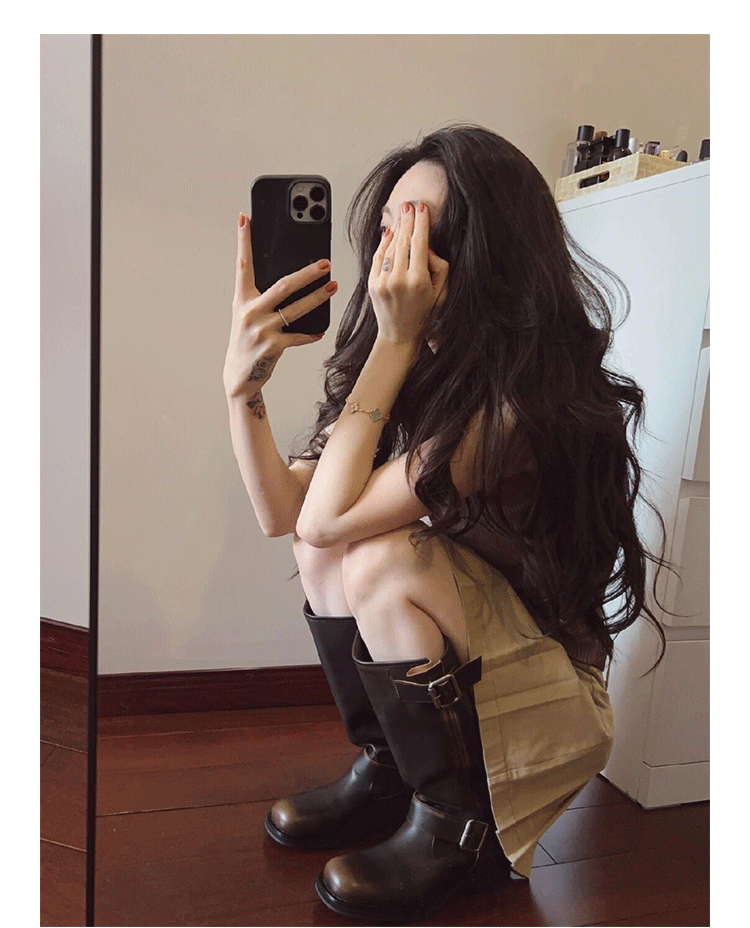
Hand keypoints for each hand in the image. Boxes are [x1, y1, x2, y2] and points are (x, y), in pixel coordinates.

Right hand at [223, 212, 334, 399]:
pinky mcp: (273, 347)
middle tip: (326, 262)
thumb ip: (263, 297)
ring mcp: (261, 330)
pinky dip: (311, 333)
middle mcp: (250, 312)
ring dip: (317, 297)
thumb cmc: (248, 340)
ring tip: (333, 287)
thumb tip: (291, 278)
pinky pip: (298, 336)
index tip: (245, 218)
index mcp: (242, 299)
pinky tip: (321, 329)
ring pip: (296, 308)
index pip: (243, 265)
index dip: (243, 241)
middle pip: (283, 285)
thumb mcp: (249, 315)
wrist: (240, 376)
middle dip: (307, 272)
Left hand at [368, 201, 449, 345]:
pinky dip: (383, 243)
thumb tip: (428, 245)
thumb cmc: (424, 314)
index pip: (420, 243)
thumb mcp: (441, 291)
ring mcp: (383, 282)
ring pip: (390, 247)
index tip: (422, 208)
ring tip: (402, 217)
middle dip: (408, 221)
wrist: (399, 335)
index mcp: (419, 281)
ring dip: (396, 229)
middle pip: (403, 241)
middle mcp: (399, 280)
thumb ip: (440, 266)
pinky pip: (378, 257)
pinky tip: (389, 233)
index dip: (421, 222)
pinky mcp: (372, 284)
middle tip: (409, 205)